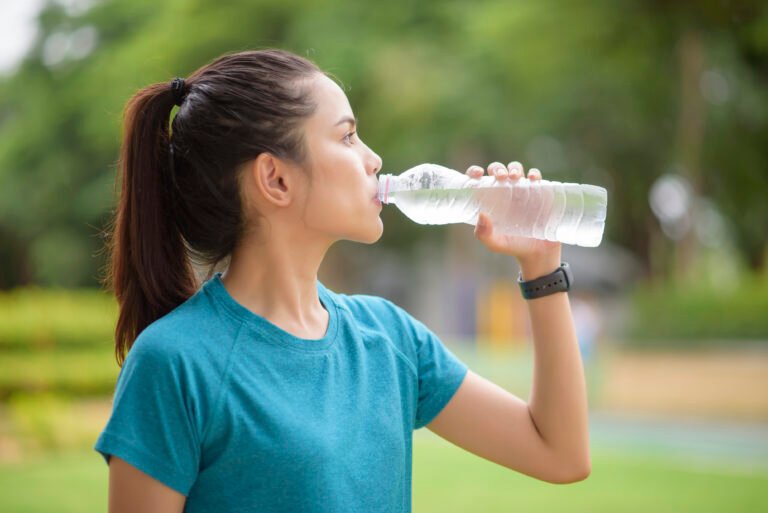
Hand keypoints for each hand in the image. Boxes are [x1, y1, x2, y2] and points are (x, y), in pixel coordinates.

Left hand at [467, 161, 561, 278]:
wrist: (538, 254)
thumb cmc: (513, 247)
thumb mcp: (495, 244)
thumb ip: (484, 234)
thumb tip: (481, 214)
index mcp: (490, 200)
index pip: (478, 180)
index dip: (474, 172)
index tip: (477, 173)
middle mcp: (505, 192)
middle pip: (498, 170)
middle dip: (497, 168)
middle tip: (500, 177)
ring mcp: (522, 190)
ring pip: (516, 169)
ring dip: (514, 168)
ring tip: (515, 177)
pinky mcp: (539, 192)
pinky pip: (536, 177)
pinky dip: (534, 174)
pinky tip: (533, 180)